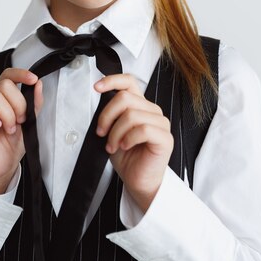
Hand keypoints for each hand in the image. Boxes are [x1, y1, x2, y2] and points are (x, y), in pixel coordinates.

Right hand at [0, 68, 42, 194]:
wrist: (2, 165)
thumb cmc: (12, 144)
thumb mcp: (30, 121)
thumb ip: (34, 103)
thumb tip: (38, 84)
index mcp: (3, 96)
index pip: (8, 74)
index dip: (20, 73)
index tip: (33, 80)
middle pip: (4, 85)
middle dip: (18, 104)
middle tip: (20, 121)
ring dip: (7, 115)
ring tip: (9, 128)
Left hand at [95, 74, 172, 212]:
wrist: (137, 181)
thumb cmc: (126, 156)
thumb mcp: (112, 130)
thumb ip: (111, 113)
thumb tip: (100, 98)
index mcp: (140, 105)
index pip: (129, 82)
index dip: (112, 80)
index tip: (96, 87)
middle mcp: (151, 110)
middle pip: (125, 98)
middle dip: (107, 116)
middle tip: (101, 133)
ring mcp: (160, 123)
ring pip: (132, 115)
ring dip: (116, 132)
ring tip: (112, 145)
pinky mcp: (165, 138)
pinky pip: (143, 129)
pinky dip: (129, 138)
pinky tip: (125, 146)